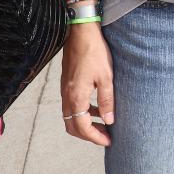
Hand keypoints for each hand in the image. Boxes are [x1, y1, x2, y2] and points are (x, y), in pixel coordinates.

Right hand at [61, 24, 114, 145]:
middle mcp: (66, 96)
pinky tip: (97, 107)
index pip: (82, 127)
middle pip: (73, 126)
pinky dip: (83, 111)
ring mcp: (65, 89)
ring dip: (85, 123)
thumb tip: (109, 120)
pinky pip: (71, 105)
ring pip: (71, 116)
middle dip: (88, 134)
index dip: (95, 137)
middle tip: (104, 136)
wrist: (80, 31)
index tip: (108, 141)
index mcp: (76, 97)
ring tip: (103, 123)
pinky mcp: (67, 83)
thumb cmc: (94, 52)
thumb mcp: (106, 77)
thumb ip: (107, 101)